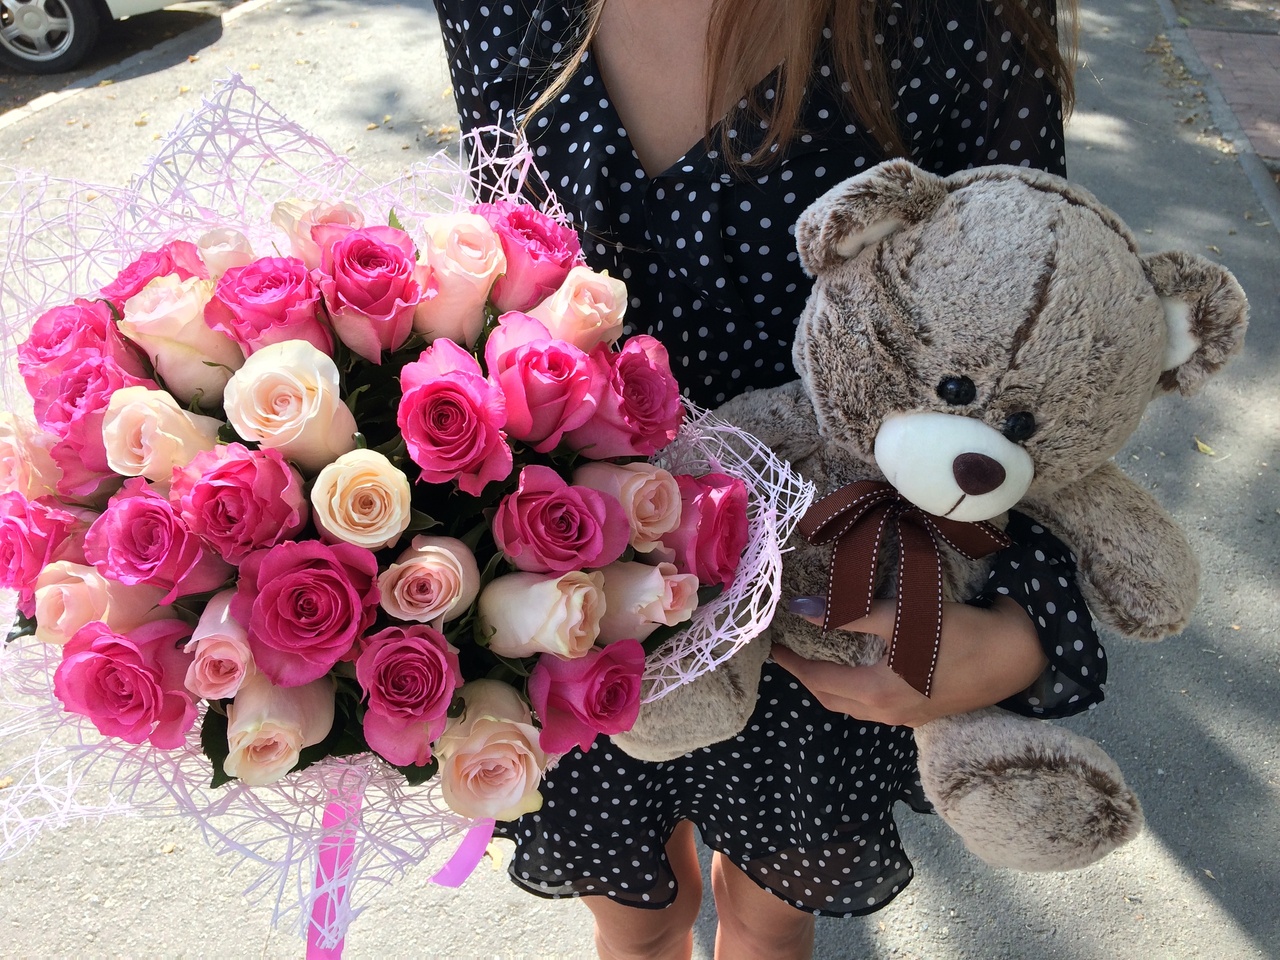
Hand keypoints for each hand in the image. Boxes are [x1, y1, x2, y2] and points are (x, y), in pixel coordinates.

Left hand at [771, 596, 1047, 726]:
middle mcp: (887, 713)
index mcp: (876, 692)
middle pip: (832, 700)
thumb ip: (847, 616)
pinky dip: (854, 693)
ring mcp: (906, 719)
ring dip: (830, 688)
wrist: (1015, 655)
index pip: (819, 681)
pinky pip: (874, 709)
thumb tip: (801, 609)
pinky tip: (858, 674)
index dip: (794, 664)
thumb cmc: (956, 633)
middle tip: (791, 656)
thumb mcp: (898, 618)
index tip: (775, 649)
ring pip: (853, 708)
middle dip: (807, 679)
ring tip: (817, 663)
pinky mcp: (923, 715)